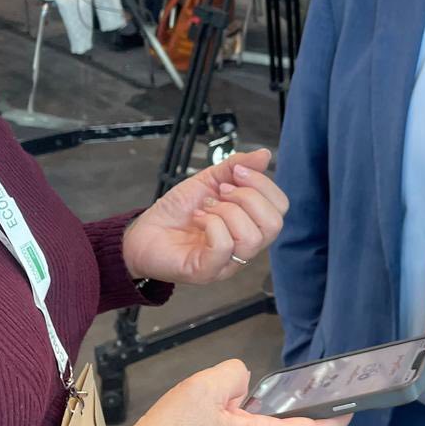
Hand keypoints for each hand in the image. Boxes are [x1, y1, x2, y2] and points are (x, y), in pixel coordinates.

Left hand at [122, 148, 288, 285]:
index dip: (263, 184)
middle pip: (274, 224)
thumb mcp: (208, 180)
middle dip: (248, 197)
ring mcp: (228, 262)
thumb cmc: (178, 211)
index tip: (236, 172)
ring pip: (252, 238)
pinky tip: (198, 219)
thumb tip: (265, 154)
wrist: (144, 231)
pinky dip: (211, 224)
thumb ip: (236, 167)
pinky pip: (224, 246)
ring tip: (206, 207)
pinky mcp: (207, 270)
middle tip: (221, 191)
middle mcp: (245, 247)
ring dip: (227, 212)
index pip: (280, 207)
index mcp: (251, 224)